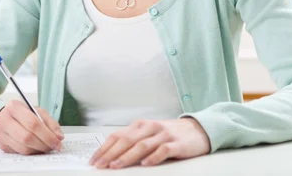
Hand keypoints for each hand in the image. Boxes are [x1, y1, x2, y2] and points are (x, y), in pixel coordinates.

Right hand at [0, 100, 63, 154]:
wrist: (4, 117)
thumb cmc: (22, 113)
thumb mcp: (37, 111)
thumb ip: (50, 122)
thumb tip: (59, 136)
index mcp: (14, 107)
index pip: (32, 123)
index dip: (47, 134)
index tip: (57, 141)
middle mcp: (4, 120)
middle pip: (27, 137)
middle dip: (44, 144)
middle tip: (54, 146)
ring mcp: (0, 134)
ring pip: (23, 148)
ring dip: (38, 150)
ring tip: (47, 147)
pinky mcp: (2, 145)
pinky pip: (19, 152)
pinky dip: (31, 152)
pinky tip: (37, 148)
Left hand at [90, 118, 210, 168]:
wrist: (197, 129)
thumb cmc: (169, 134)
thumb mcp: (149, 134)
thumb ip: (133, 141)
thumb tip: (110, 155)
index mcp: (141, 125)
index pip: (118, 136)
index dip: (104, 148)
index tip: (94, 160)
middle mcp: (151, 127)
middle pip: (127, 140)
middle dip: (111, 153)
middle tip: (100, 165)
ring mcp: (164, 135)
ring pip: (142, 145)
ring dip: (127, 156)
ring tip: (116, 166)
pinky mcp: (177, 144)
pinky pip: (163, 150)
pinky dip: (153, 157)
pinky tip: (145, 164)